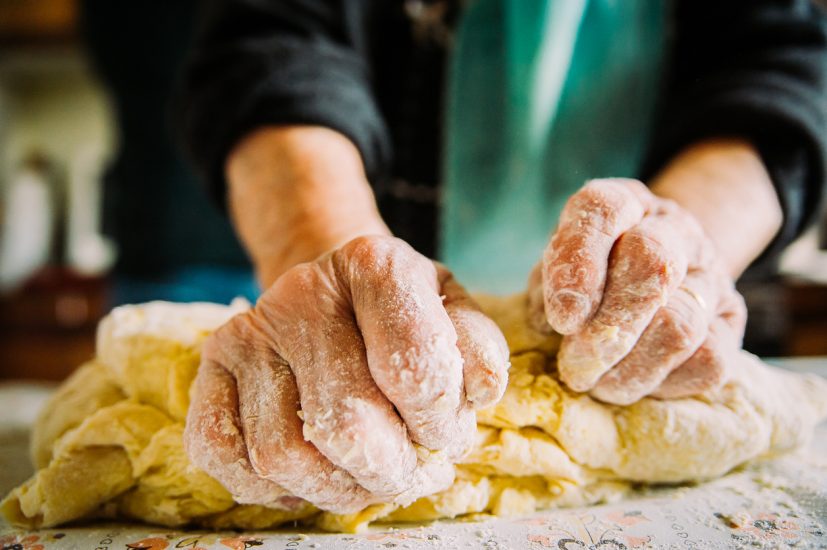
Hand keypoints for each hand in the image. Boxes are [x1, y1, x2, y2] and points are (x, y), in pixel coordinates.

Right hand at [185, 235, 508, 512]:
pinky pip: (220, 451)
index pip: (413, 369)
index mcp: (375, 266)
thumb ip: (478, 350)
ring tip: (362, 477)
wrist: (333, 290)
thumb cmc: (401, 314)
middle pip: (345, 423)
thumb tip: (477, 392)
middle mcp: (303, 292)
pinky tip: (306, 472)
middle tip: (404, 472)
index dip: (438, 423)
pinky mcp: (211, 365)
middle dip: (388, 471)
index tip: (441, 433)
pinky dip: (265, 487)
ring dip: (334, 488)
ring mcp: (250, 330)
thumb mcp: (454, 313)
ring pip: (281, 454)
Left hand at [529, 179, 746, 404]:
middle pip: (652, 264)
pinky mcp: (732, 322)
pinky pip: (706, 360)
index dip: (579, 261)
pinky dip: (662, 382)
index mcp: (624, 204)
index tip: (562, 317)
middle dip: (608, 328)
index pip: (604, 210)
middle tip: (575, 366)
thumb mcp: (557, 268)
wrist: (658, 278)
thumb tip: (554, 323)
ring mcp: (710, 274)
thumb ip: (550, 286)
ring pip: (680, 325)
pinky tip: (633, 382)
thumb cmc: (589, 277)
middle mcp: (674, 228)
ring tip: (595, 384)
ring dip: (629, 367)